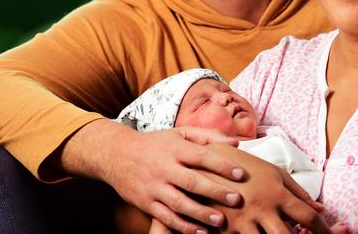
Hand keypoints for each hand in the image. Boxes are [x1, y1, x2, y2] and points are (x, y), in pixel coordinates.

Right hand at [60, 120, 245, 233]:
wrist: (116, 155)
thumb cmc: (156, 143)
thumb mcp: (179, 133)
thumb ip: (208, 136)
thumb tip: (236, 142)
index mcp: (176, 148)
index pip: (202, 156)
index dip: (222, 165)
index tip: (241, 173)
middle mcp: (165, 167)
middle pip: (192, 181)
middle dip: (215, 191)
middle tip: (236, 199)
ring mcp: (154, 187)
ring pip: (179, 203)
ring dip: (200, 213)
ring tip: (220, 221)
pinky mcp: (146, 202)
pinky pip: (166, 217)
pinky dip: (182, 226)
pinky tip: (200, 231)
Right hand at [200, 143, 330, 233]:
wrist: (201, 162)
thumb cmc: (243, 166)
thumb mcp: (272, 172)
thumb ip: (297, 191)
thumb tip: (322, 208)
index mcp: (276, 192)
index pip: (308, 216)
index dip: (325, 230)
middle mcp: (262, 208)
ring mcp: (242, 221)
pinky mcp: (224, 231)